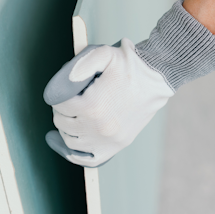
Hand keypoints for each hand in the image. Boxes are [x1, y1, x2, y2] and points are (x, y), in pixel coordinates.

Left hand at [43, 38, 172, 166]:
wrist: (157, 79)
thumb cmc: (130, 65)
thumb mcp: (103, 54)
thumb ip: (79, 65)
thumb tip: (62, 81)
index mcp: (92, 105)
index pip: (58, 105)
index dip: (57, 96)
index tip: (63, 91)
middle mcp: (98, 127)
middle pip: (62, 123)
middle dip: (61, 111)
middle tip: (68, 101)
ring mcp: (108, 140)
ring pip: (71, 142)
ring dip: (66, 129)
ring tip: (72, 117)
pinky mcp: (117, 146)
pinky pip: (89, 159)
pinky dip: (76, 154)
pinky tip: (70, 146)